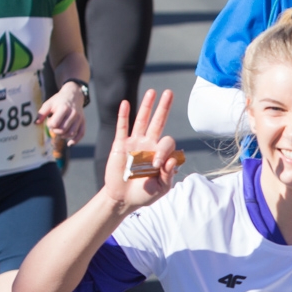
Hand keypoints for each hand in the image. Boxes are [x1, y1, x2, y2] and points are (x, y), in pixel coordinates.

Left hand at [39, 82, 86, 142]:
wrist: (73, 95)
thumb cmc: (59, 100)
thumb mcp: (49, 103)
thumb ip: (42, 113)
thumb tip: (35, 123)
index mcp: (64, 108)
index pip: (55, 123)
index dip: (50, 125)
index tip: (50, 121)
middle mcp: (73, 113)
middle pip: (63, 130)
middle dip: (56, 131)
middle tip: (54, 127)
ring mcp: (79, 118)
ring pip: (71, 133)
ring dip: (63, 136)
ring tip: (60, 131)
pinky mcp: (83, 122)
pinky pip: (81, 134)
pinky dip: (75, 140)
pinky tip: (69, 143)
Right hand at [101, 89, 179, 209]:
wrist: (123, 199)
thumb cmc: (144, 194)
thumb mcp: (160, 188)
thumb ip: (167, 175)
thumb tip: (171, 160)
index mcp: (161, 154)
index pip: (167, 142)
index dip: (164, 150)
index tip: (157, 164)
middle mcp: (149, 145)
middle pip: (158, 122)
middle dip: (164, 107)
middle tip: (169, 93)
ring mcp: (134, 143)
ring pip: (142, 120)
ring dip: (147, 106)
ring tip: (152, 92)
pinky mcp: (120, 145)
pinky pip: (122, 127)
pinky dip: (123, 115)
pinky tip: (125, 103)